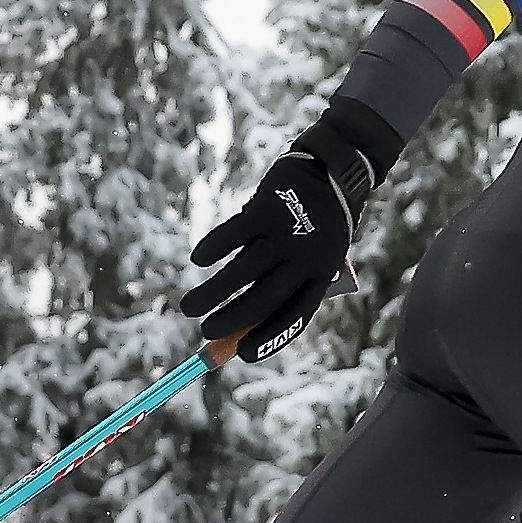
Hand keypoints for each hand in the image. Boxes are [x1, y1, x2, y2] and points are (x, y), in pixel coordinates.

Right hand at [179, 101, 398, 359]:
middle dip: (230, 321)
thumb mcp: (315, 255)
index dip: (268, 338)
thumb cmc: (317, 222)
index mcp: (321, 275)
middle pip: (263, 299)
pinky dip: (213, 248)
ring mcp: (286, 233)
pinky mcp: (267, 208)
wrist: (333, 168)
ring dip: (211, 294)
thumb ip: (283, 283)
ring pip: (241, 272)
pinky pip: (234, 234)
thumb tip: (239, 322)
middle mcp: (305, 258)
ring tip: (187, 308)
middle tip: (205, 331)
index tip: (241, 354)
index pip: (294, 316)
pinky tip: (198, 261)